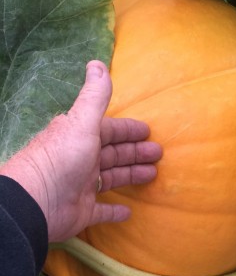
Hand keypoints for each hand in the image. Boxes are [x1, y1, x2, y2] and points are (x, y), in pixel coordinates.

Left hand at [0, 60, 161, 241]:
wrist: (37, 201)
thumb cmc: (63, 158)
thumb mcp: (81, 123)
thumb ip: (94, 97)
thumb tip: (97, 63)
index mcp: (81, 137)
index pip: (109, 131)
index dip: (128, 130)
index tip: (148, 132)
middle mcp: (81, 160)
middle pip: (113, 154)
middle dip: (135, 152)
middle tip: (158, 154)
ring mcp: (81, 186)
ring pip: (111, 178)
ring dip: (130, 175)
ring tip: (153, 174)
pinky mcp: (81, 211)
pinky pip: (101, 210)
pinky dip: (114, 211)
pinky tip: (129, 212)